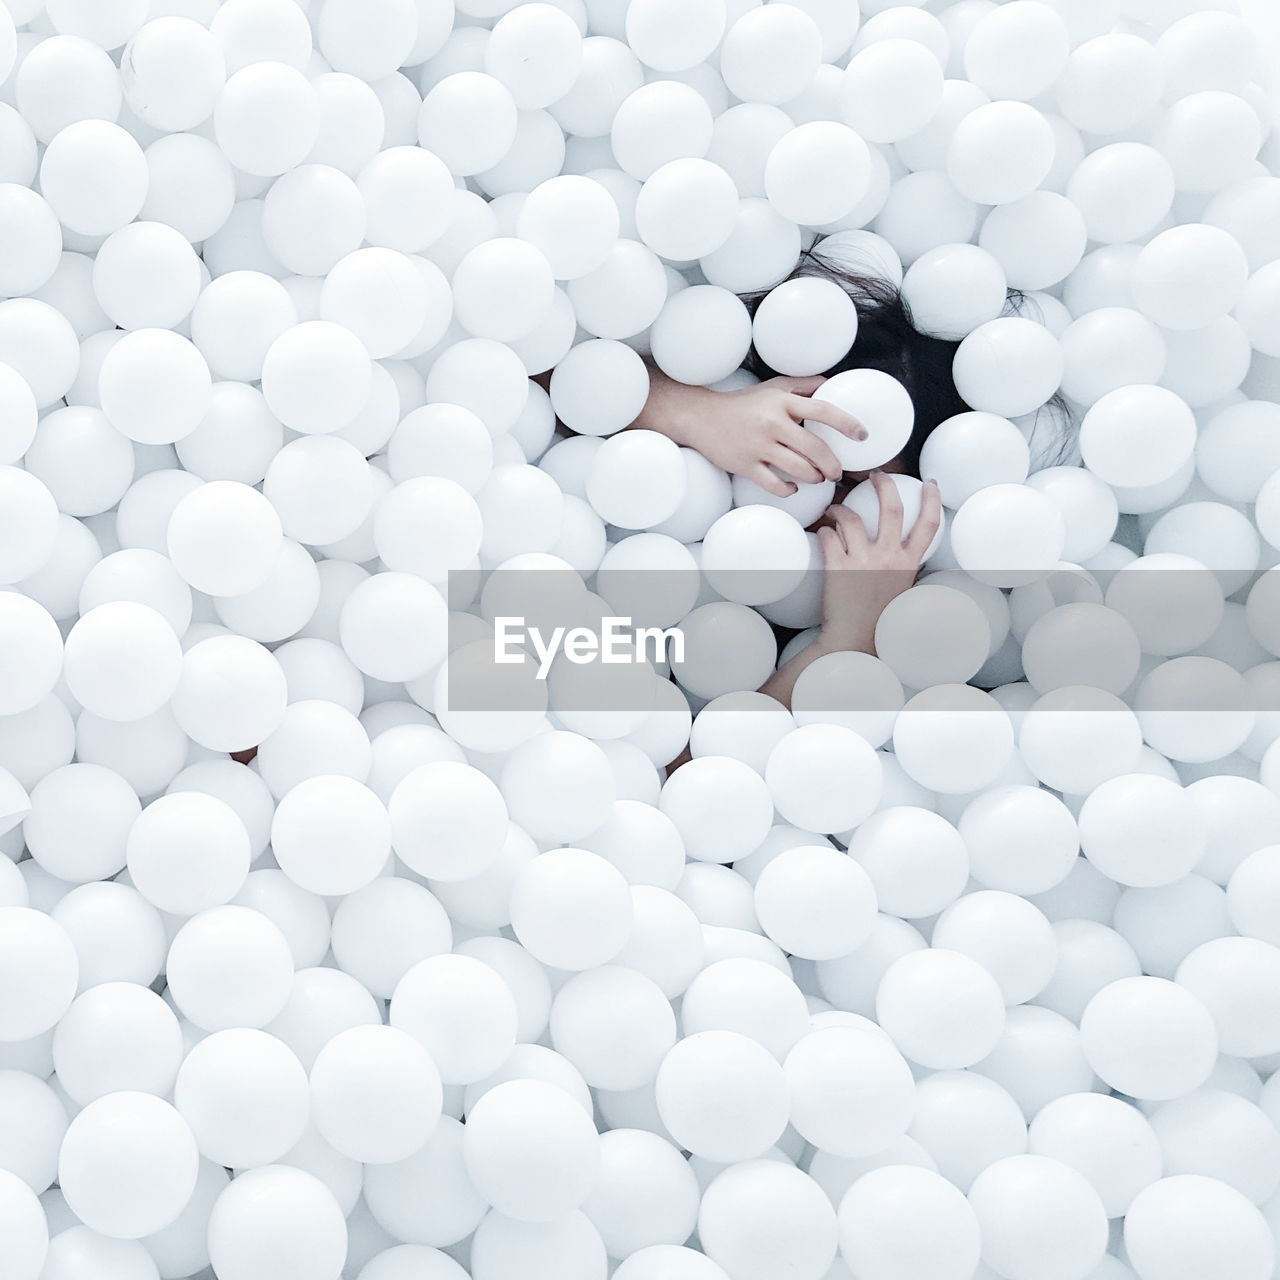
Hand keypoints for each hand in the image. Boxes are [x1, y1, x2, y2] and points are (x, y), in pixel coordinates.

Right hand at [680, 375, 866, 497]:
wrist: (701, 417)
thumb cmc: (743, 403)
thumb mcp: (773, 388)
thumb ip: (803, 385)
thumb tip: (833, 384)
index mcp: (782, 402)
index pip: (822, 410)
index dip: (847, 423)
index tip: (863, 435)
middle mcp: (772, 423)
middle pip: (815, 449)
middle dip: (833, 465)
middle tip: (838, 472)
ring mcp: (758, 446)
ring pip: (799, 469)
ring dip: (815, 478)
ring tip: (818, 478)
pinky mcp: (745, 465)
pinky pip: (775, 485)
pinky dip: (789, 490)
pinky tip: (793, 488)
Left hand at [816, 472, 942, 653]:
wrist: (853, 640)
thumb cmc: (880, 620)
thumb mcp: (902, 590)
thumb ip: (904, 567)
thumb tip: (903, 549)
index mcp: (908, 563)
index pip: (928, 523)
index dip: (931, 499)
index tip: (929, 482)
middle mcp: (888, 557)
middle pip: (891, 507)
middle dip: (884, 484)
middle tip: (876, 476)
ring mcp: (862, 560)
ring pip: (851, 518)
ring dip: (840, 509)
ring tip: (835, 509)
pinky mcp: (837, 566)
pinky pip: (828, 536)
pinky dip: (824, 531)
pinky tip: (823, 533)